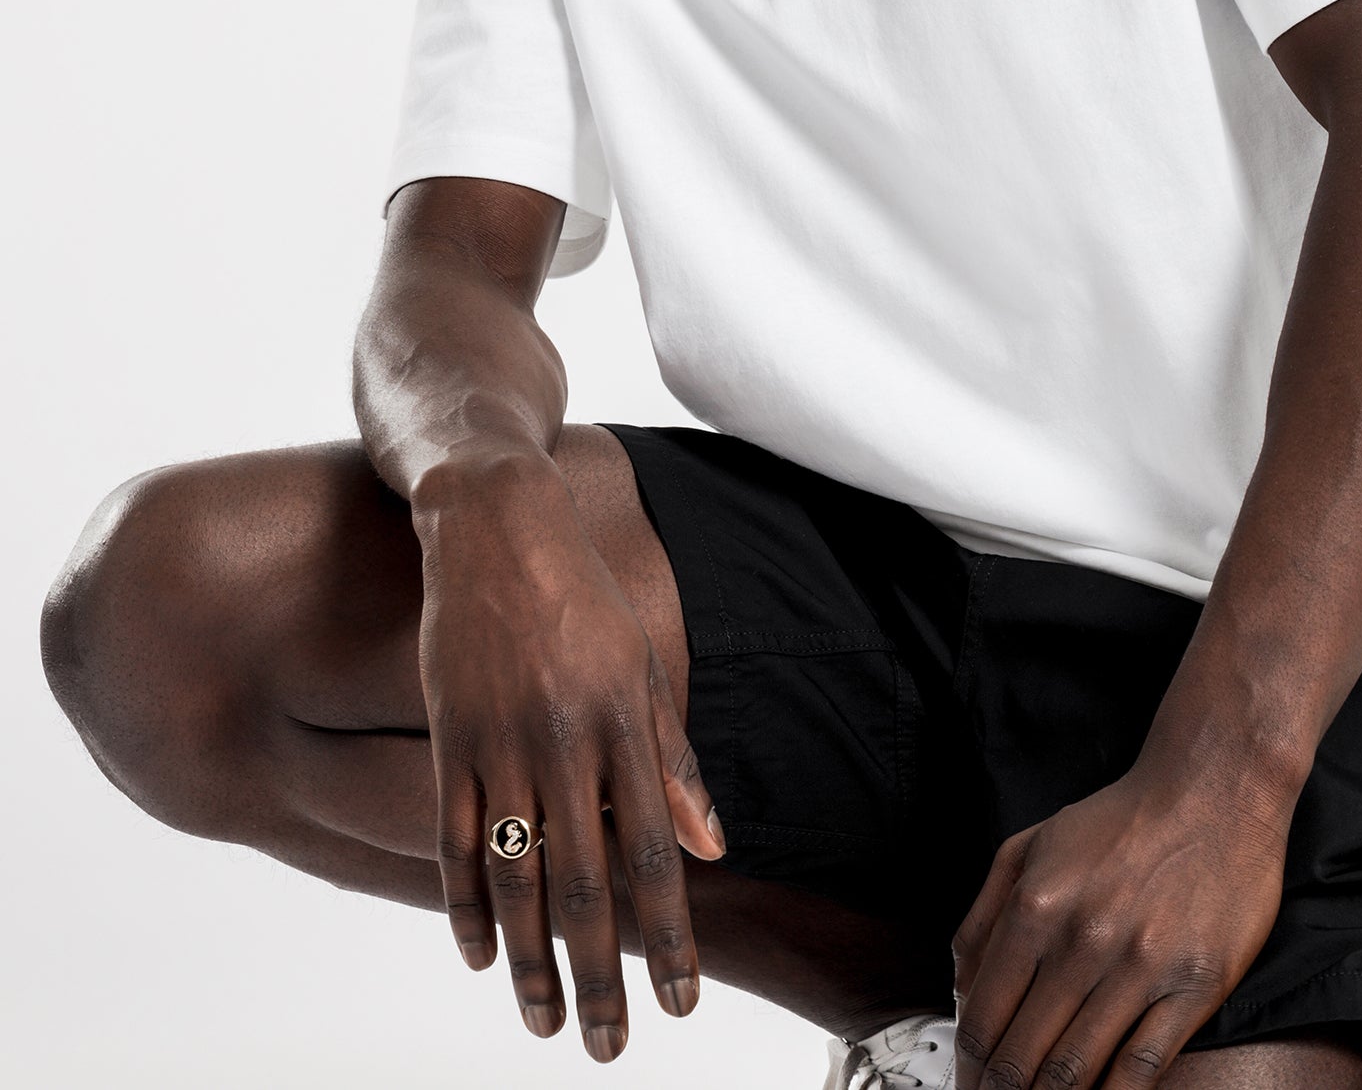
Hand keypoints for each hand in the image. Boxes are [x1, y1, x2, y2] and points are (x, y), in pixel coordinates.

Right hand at [414, 452, 725, 1059]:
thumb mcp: (645, 665)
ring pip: (517, 874)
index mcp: (626, 724)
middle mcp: (566, 740)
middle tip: (609, 1046)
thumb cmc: (583, 596)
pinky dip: (464, 901)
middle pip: (584, 881)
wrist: (498, 525)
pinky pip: (454, 836)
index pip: (652, 853)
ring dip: (531, 960)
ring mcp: (501, 740)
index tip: (680, 1001)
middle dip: (601, 972)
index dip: (667, 934)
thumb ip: (673, 759)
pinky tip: (477, 954)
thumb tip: (710, 848)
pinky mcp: (450, 734)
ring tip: (545, 1022)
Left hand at [951, 752, 1291, 1087]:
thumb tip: (960, 991)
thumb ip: (984, 917)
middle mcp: (1082, 940)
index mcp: (1036, 905)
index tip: (967, 1083)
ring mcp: (1140, 968)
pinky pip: (1142, 1068)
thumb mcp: (1031, 845)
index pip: (984, 1014)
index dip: (968, 1064)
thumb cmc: (1119, 821)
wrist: (1213, 792)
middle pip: (1024, 1053)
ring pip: (1077, 1070)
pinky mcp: (1193, 988)